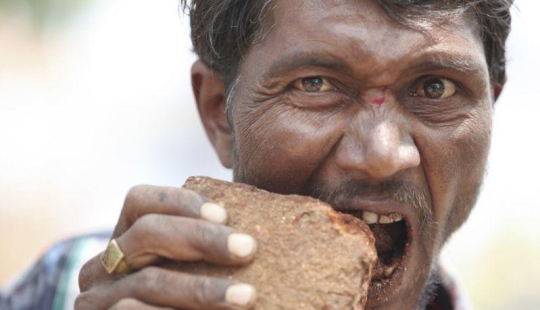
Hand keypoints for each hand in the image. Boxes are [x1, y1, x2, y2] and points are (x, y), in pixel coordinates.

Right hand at [75, 185, 256, 309]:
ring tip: (246, 296)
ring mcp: (96, 299)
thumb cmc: (186, 305)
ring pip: (149, 281)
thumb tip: (249, 239)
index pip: (139, 201)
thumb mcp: (188, 276)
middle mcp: (102, 266)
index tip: (224, 215)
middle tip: (248, 248)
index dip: (180, 201)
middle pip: (147, 232)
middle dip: (201, 237)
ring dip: (202, 289)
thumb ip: (205, 256)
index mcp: (125, 243)